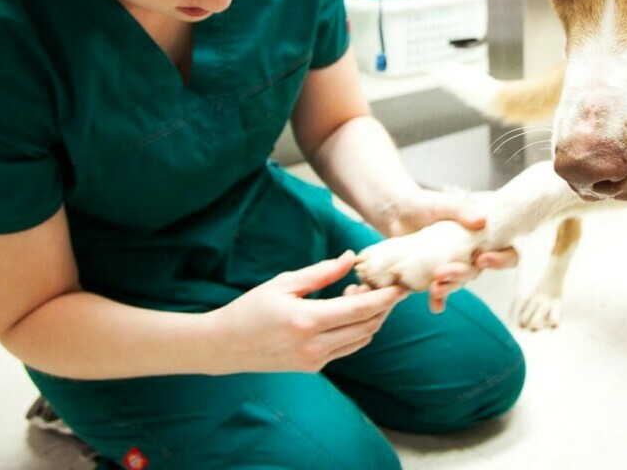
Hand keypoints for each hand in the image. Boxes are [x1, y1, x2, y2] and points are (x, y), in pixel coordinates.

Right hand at [210, 251, 406, 373]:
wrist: (225, 346)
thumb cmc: (251, 308)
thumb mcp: (285, 283)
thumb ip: (322, 272)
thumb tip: (351, 258)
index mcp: (307, 321)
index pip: (361, 309)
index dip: (385, 296)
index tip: (400, 284)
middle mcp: (315, 346)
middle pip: (368, 326)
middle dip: (383, 306)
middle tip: (382, 283)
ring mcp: (315, 360)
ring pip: (362, 339)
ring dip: (371, 318)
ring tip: (359, 293)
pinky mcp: (314, 367)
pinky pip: (347, 348)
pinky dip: (357, 330)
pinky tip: (346, 310)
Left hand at [368, 188, 518, 313]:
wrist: (398, 213)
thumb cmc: (426, 204)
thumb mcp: (444, 202)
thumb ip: (463, 209)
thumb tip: (483, 220)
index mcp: (482, 237)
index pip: (507, 254)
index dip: (501, 261)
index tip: (482, 258)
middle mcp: (472, 254)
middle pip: (476, 272)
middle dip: (461, 274)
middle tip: (442, 272)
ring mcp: (454, 266)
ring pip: (459, 283)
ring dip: (448, 288)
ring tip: (433, 287)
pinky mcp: (435, 276)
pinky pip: (441, 293)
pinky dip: (438, 300)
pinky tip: (435, 305)